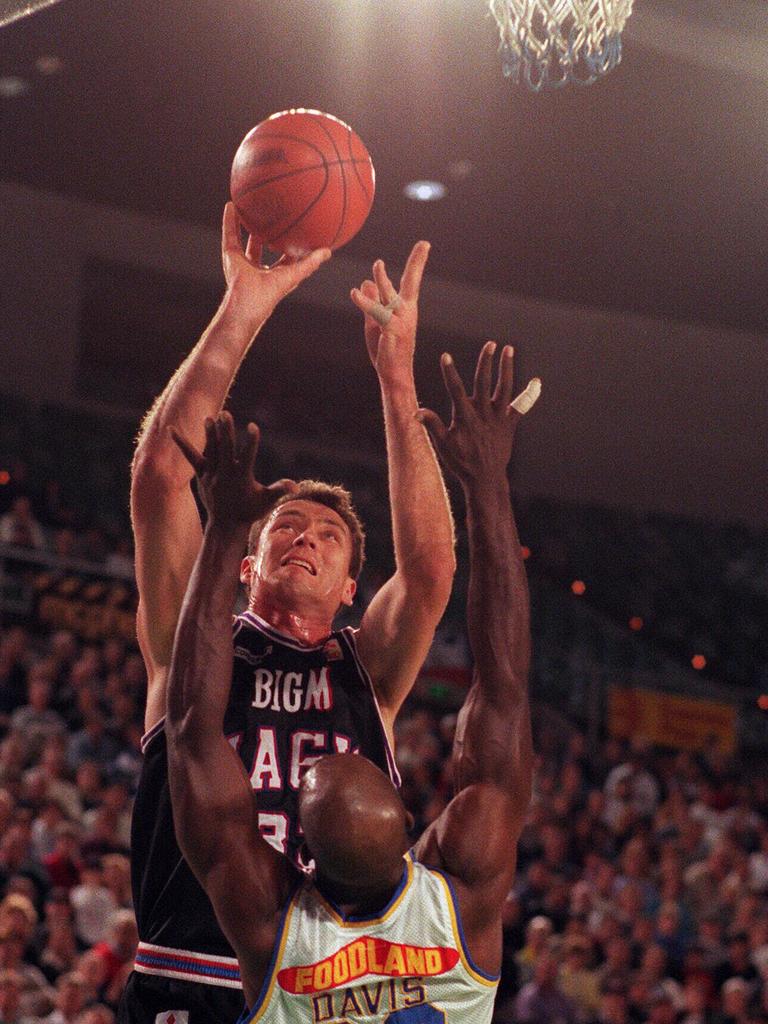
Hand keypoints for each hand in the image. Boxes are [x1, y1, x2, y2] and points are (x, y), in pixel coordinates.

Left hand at [171, 412, 295, 528]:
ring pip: (210, 451)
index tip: (253, 426)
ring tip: (210, 418)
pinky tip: (171, 429)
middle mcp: (225, 475)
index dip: (250, 442)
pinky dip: (182, 443)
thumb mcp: (266, 501)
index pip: (247, 456)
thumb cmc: (250, 511)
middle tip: (225, 414)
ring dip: (210, 434)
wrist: (225, 525)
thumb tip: (295, 486)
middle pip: (225, 450)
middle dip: (225, 432)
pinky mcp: (201, 475)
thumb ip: (279, 490)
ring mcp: (211, 475)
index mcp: (242, 478)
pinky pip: (191, 457)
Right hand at [221, 203, 330, 326]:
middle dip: (269, 232)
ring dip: (247, 223)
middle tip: (275, 215)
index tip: (298, 231)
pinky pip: (230, 234)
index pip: (285, 257)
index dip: (292, 245)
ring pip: (244, 238)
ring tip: (250, 205)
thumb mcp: (294, 275)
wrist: (246, 302)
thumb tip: (328, 251)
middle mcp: (258, 267)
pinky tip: (231, 205)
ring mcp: (243, 262)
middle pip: (264, 246)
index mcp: (275, 274)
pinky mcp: (230, 256)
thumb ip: (310, 263)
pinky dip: (229, 221)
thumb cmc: (270, 293)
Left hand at [350, 241, 429, 386]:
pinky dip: (365, 302)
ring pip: (391, 294)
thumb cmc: (386, 348)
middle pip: (412, 282)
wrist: (394, 373)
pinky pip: (377, 312)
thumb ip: (371, 301)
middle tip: (424, 244)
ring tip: (378, 264)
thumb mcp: (374, 321)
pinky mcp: (392, 329)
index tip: (424, 245)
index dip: (417, 262)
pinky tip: (355, 293)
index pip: (410, 281)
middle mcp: (407, 311)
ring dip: (384, 279)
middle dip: (418, 262)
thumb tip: (366, 282)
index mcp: (405, 307)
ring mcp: (401, 320)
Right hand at [416, 342, 540, 483]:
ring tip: (509, 349)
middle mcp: (483, 414)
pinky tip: (536, 381)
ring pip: (505, 388)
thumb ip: (432, 426)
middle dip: (486, 362)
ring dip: (507, 368)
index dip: (450, 372)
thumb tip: (417, 412)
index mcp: (465, 417)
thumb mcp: (443, 446)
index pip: (456, 390)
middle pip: (484, 382)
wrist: (486, 479)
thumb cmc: (462, 463)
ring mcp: (499, 418)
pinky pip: (521, 407)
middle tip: (490, 344)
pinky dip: (530, 395)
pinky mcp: (510, 424)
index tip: (446, 356)